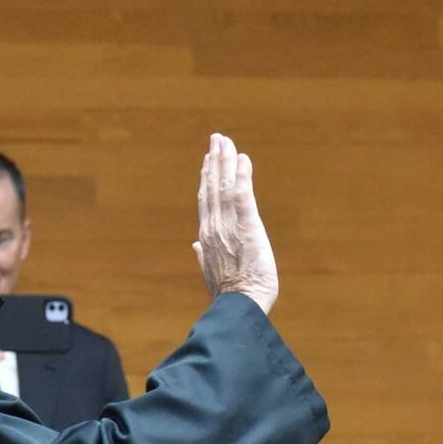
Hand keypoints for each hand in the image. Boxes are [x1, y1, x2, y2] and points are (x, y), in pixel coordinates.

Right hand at [192, 133, 278, 313]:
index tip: (207, 160)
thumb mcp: (211, 274)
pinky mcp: (247, 227)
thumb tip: (195, 246)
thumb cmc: (229, 295)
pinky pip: (243, 196)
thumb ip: (203, 256)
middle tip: (217, 138)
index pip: (205, 200)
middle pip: (212, 187)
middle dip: (214, 161)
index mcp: (206, 237)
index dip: (206, 178)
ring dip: (225, 161)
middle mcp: (214, 227)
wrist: (240, 305)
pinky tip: (243, 159)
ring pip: (225, 186)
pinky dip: (242, 176)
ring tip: (226, 141)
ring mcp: (228, 226)